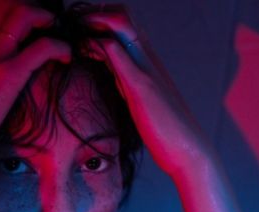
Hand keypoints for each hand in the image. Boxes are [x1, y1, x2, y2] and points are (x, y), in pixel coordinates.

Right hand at [0, 0, 69, 168]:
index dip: (1, 11)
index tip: (17, 24)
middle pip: (4, 6)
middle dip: (27, 7)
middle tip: (42, 23)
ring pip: (23, 15)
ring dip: (44, 17)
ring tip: (54, 30)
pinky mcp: (9, 75)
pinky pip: (43, 47)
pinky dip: (59, 46)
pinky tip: (65, 57)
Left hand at [80, 4, 215, 179]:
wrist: (187, 150)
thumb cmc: (162, 127)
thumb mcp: (135, 93)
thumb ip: (121, 75)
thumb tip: (103, 63)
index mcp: (145, 59)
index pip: (122, 21)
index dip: (98, 18)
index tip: (76, 28)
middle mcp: (147, 57)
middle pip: (122, 14)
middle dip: (93, 14)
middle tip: (70, 25)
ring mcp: (146, 68)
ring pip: (122, 26)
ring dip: (94, 22)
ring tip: (72, 29)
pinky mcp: (142, 86)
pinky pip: (120, 55)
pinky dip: (100, 46)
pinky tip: (85, 49)